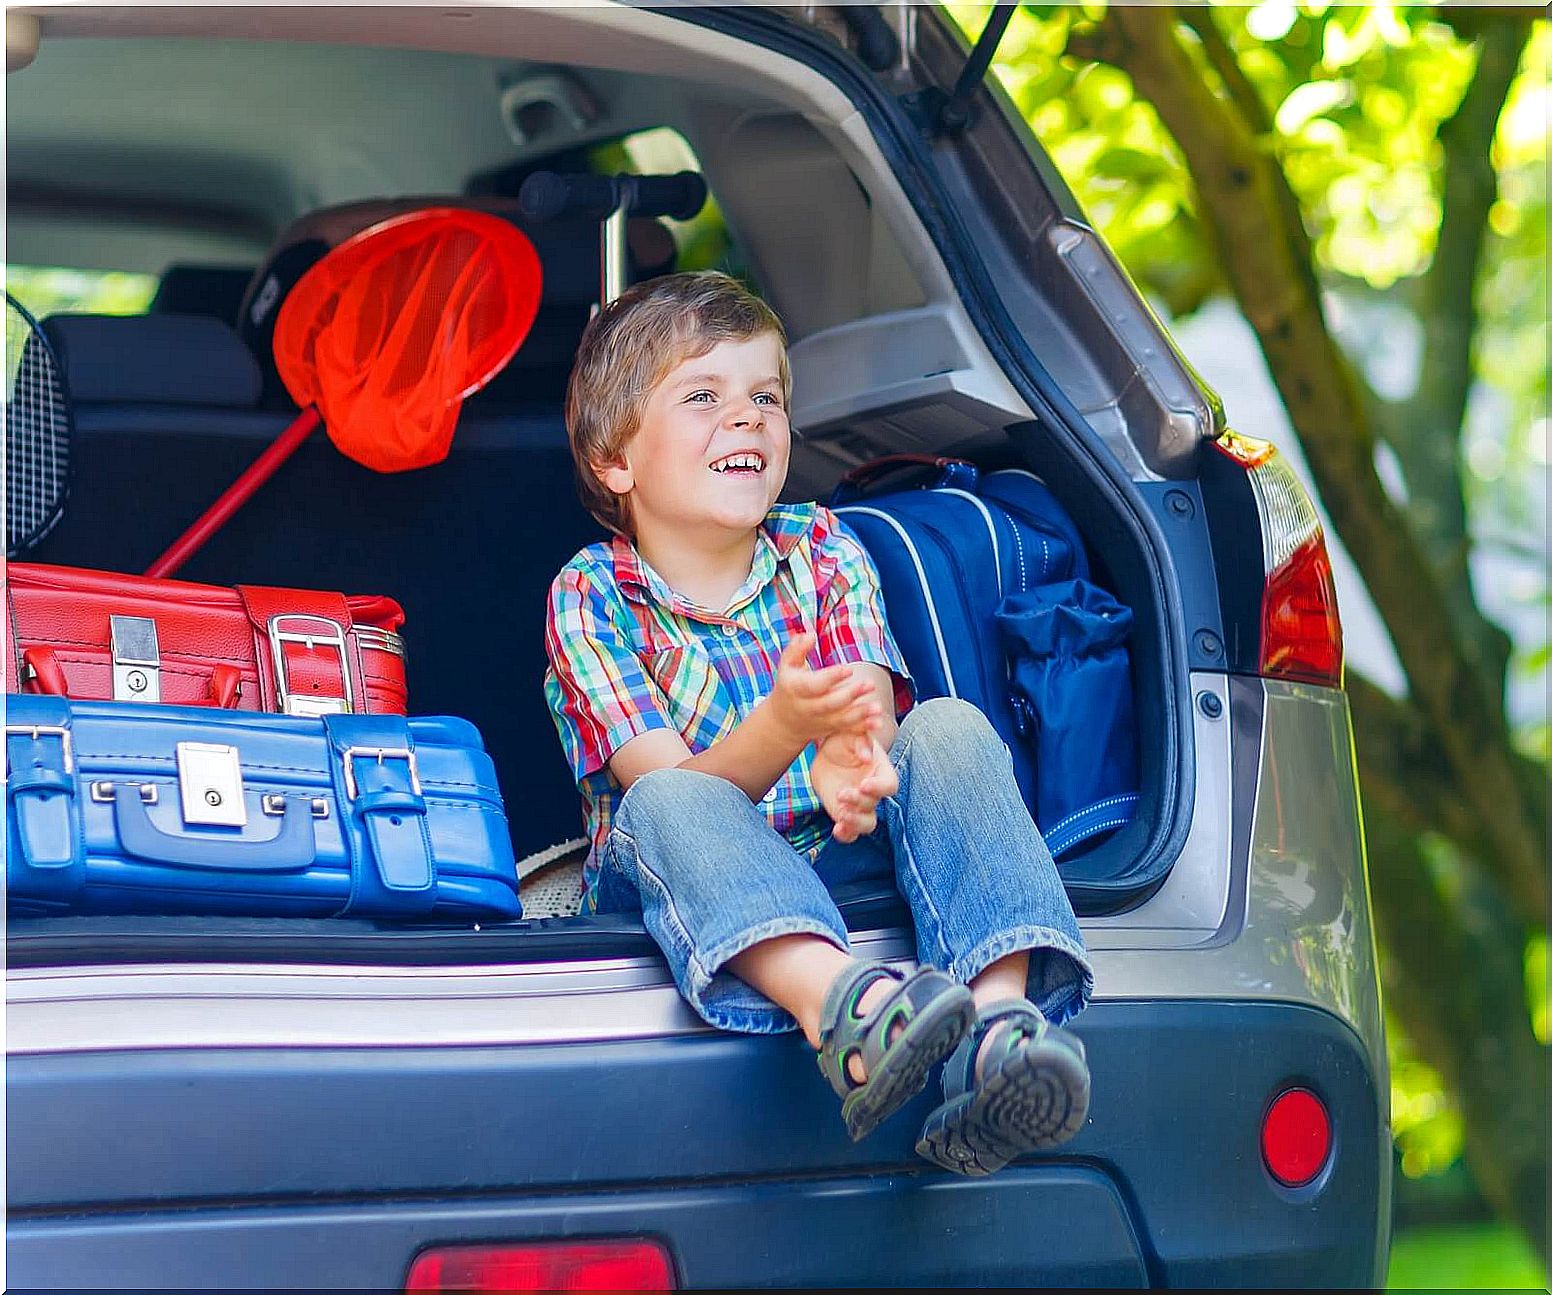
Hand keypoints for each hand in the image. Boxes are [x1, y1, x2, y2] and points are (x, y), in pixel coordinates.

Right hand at [766, 632, 882, 748]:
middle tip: (870, 684)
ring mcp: (819, 720)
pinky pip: (847, 729)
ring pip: (841, 719)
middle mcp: (807, 707)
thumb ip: (797, 649)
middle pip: (830, 703)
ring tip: (878, 707)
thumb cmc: (788, 687)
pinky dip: (863, 727)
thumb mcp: (786, 666)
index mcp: (796, 689)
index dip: (831, 677)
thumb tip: (810, 634)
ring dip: (861, 714)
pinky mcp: (830, 729)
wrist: (783, 723)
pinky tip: (878, 722)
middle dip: (851, 695)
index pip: (814, 685)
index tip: (849, 669)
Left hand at [811, 729, 897, 842]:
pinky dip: (846, 835)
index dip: (879, 788)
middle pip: (875, 804)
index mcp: (880, 771)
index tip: (864, 785)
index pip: (889, 784)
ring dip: (856, 822)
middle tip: (842, 794)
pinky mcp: (845, 815)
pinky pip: (851, 832)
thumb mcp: (850, 733)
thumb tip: (866, 754)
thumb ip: (860, 740)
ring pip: (867, 823)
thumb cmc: (844, 739)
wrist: (827, 752)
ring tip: (841, 814)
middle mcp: (873, 791)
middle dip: (859, 802)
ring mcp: (860, 805)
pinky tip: (837, 830)